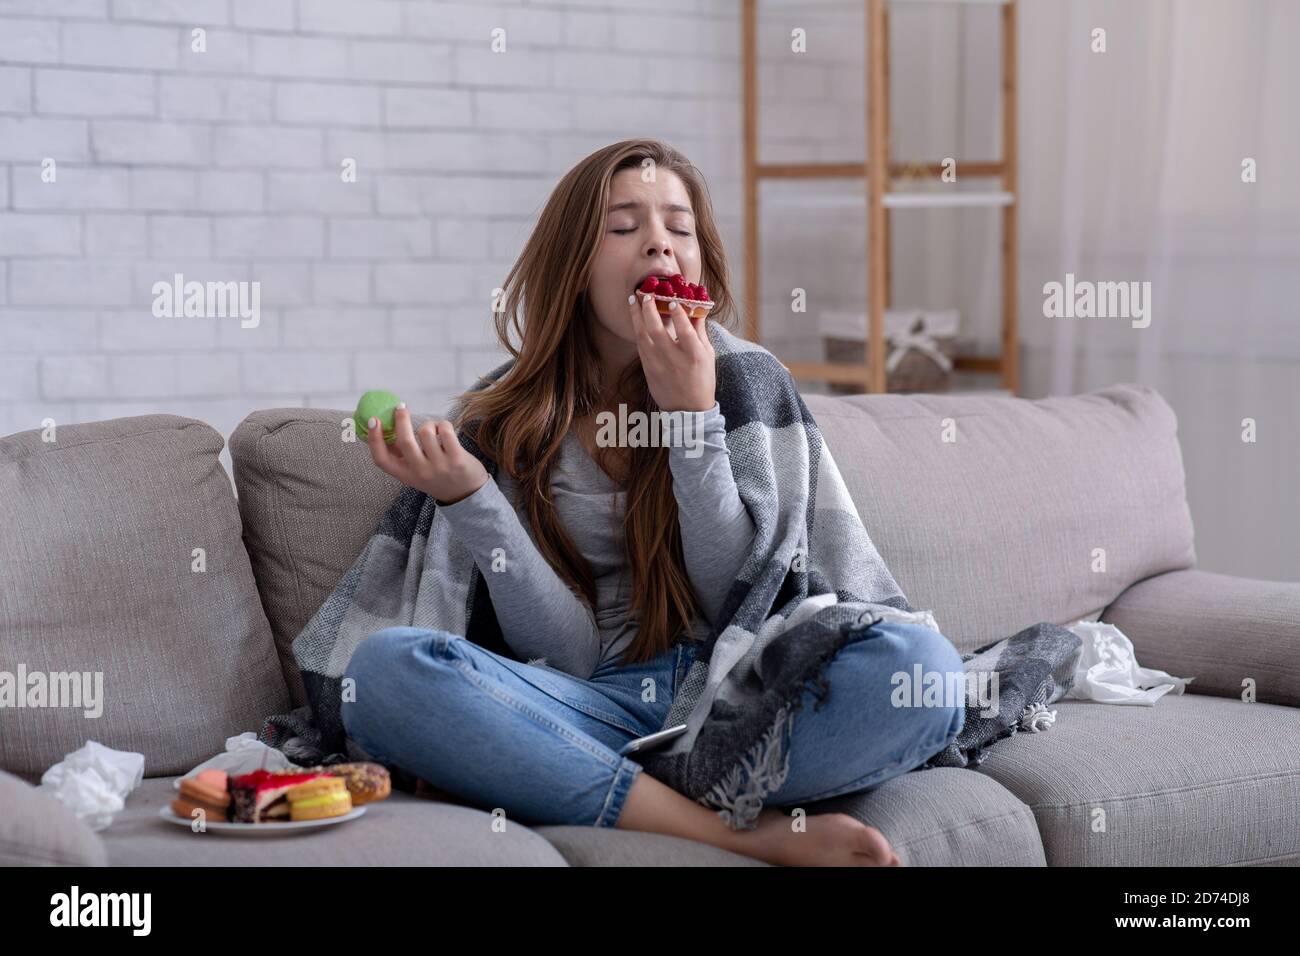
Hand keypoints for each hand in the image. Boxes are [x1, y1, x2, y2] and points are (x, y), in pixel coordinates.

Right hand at [366, 404, 487, 504]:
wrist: (467, 494)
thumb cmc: (438, 477)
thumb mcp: (415, 472)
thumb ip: (401, 455)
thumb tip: (382, 429)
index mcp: (405, 476)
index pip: (382, 459)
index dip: (374, 439)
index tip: (374, 420)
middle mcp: (420, 472)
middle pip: (404, 441)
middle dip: (401, 419)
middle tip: (402, 407)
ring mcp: (439, 466)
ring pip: (426, 431)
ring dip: (429, 424)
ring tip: (435, 430)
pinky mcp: (457, 458)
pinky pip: (445, 429)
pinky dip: (443, 425)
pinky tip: (445, 431)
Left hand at [627, 291, 715, 412]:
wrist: (688, 410)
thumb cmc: (702, 380)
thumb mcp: (708, 355)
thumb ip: (699, 331)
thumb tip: (695, 307)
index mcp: (694, 355)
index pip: (684, 330)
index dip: (677, 313)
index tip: (672, 300)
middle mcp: (675, 360)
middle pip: (657, 330)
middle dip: (649, 309)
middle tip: (646, 294)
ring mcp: (658, 366)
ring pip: (643, 336)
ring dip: (636, 316)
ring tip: (633, 300)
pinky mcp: (648, 370)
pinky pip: (640, 346)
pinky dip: (637, 330)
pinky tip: (636, 319)